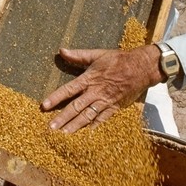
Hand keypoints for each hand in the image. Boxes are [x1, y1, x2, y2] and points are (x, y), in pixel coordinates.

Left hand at [42, 45, 162, 132]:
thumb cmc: (118, 59)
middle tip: (50, 128)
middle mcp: (96, 92)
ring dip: (75, 125)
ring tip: (64, 134)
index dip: (56, 98)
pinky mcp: (114, 107)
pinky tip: (85, 134)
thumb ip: (78, 55)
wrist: (141, 67)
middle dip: (62, 118)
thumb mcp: (97, 54)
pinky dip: (94, 127)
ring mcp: (105, 101)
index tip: (44, 106)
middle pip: (76, 107)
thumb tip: (61, 51)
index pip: (68, 90)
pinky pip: (102, 119)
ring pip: (87, 116)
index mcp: (89, 79)